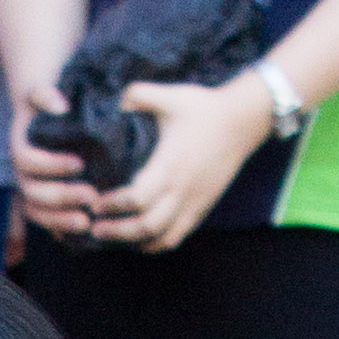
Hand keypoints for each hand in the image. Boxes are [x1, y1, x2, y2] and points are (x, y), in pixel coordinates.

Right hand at [8, 86, 100, 242]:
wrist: (47, 119)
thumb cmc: (49, 104)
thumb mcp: (44, 92)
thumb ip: (46, 94)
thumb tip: (60, 106)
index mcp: (21, 148)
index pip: (29, 161)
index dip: (51, 165)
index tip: (80, 163)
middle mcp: (23, 174)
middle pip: (33, 193)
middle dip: (61, 197)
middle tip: (91, 196)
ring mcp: (32, 191)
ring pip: (37, 213)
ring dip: (60, 221)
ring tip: (87, 223)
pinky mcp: (44, 204)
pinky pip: (47, 223)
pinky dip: (62, 230)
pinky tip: (84, 234)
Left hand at [83, 71, 278, 254]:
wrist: (243, 121)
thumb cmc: (205, 108)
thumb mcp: (172, 95)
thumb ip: (141, 94)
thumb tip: (117, 101)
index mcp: (170, 165)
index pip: (137, 198)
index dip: (113, 205)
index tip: (95, 203)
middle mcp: (182, 190)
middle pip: (146, 226)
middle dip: (117, 232)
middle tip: (95, 228)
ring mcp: (194, 202)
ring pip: (162, 238)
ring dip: (135, 243)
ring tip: (114, 240)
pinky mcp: (202, 208)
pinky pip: (178, 236)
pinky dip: (157, 244)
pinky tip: (140, 242)